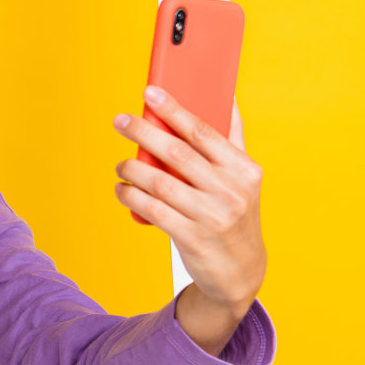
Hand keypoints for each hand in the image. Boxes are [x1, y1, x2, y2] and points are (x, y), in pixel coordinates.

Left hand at [111, 88, 266, 313]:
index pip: (203, 132)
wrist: (241, 271)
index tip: (149, 93)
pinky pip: (153, 210)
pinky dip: (132, 197)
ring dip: (133, 169)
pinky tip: (123, 190)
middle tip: (120, 121)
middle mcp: (230, 191)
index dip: (174, 110)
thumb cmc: (236, 214)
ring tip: (121, 165)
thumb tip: (227, 95)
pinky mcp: (193, 238)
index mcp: (244, 169)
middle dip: (144, 132)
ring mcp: (212, 216)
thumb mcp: (244, 178)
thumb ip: (233, 138)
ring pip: (160, 183)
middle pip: (177, 153)